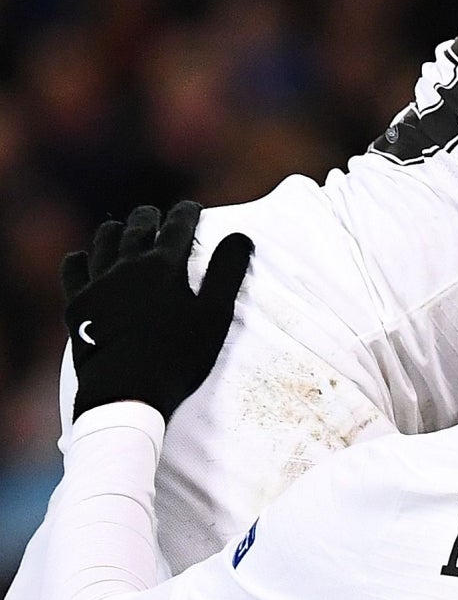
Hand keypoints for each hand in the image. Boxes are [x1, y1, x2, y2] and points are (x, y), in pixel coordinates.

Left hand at [62, 202, 252, 419]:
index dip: (187, 213)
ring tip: (123, 229)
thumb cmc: (179, 355)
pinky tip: (86, 259)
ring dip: (116, 231)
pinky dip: (81, 258)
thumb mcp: (214, 316)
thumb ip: (227, 273)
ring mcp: (98, 283)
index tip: (193, 207)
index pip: (178, 226)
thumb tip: (240, 237)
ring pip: (103, 242)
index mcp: (164, 266)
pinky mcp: (77, 303)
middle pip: (137, 228)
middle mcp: (127, 266)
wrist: (126, 392)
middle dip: (150, 217)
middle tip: (157, 216)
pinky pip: (73, 269)